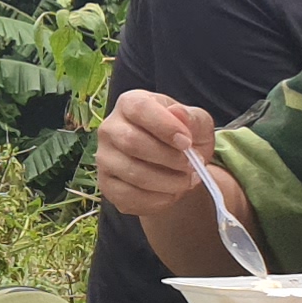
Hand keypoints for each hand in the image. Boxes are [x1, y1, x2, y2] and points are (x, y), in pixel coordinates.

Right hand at [94, 89, 222, 220]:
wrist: (175, 166)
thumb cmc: (183, 137)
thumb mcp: (197, 124)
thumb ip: (192, 118)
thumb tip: (178, 113)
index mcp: (130, 103)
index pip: (140, 109)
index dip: (165, 126)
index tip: (187, 142)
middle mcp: (110, 128)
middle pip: (132, 142)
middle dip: (168, 158)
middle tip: (192, 166)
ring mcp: (104, 158)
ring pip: (133, 173)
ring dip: (167, 181)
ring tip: (186, 181)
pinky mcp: (106, 185)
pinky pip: (128, 196)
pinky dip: (156, 199)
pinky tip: (171, 194)